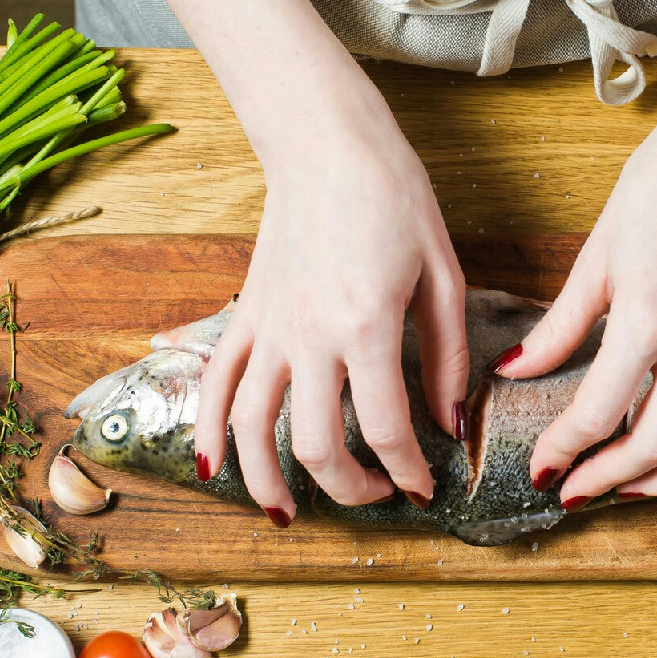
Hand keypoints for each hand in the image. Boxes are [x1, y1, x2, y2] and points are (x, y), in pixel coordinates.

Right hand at [193, 91, 467, 524]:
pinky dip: (208, 431)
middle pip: (314, 445)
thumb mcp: (443, 276)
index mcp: (366, 326)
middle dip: (348, 489)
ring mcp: (267, 328)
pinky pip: (214, 383)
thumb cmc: (394, 199)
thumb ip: (446, 357)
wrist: (327, 144)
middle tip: (377, 495)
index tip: (424, 486)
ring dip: (266, 482)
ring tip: (288, 513)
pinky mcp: (243, 315)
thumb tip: (448, 423)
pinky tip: (214, 468)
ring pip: (250, 427)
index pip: (385, 428)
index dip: (408, 471)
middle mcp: (308, 336)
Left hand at [494, 86, 656, 509]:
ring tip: (632, 492)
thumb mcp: (597, 255)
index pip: (597, 412)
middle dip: (608, 479)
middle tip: (576, 490)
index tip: (541, 465)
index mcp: (646, 319)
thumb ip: (560, 325)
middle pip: (655, 443)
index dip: (562, 449)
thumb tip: (516, 370)